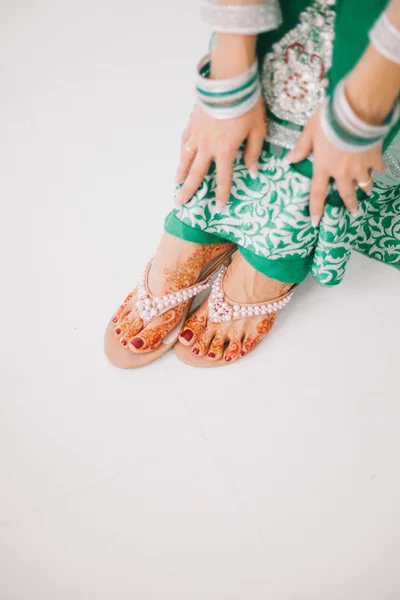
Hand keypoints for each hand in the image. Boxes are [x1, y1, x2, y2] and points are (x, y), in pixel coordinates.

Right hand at [175, 97, 266, 209]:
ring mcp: (197, 136)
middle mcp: (208, 147)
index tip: (218, 206)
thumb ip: (254, 151)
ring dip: (181, 174)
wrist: (229, 82)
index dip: (221, 194)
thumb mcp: (258, 129)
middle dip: (189, 190)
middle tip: (180, 203)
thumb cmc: (247, 105)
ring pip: (186, 160)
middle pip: (196, 174)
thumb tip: (253, 170)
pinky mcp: (192, 124)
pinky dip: (181, 154)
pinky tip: (180, 159)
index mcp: (225, 151)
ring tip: (176, 185)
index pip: (223, 178)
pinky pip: (184, 142)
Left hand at [286, 106, 384, 225]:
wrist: (356, 112)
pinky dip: (377, 168)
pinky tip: (378, 167)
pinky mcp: (374, 158)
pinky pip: (377, 168)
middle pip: (346, 194)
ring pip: (364, 183)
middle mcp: (342, 172)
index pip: (317, 193)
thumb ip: (301, 147)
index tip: (316, 222)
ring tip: (367, 191)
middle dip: (350, 204)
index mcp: (323, 167)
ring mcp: (360, 167)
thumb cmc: (329, 120)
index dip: (316, 209)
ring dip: (365, 188)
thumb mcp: (309, 130)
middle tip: (353, 212)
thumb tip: (289, 160)